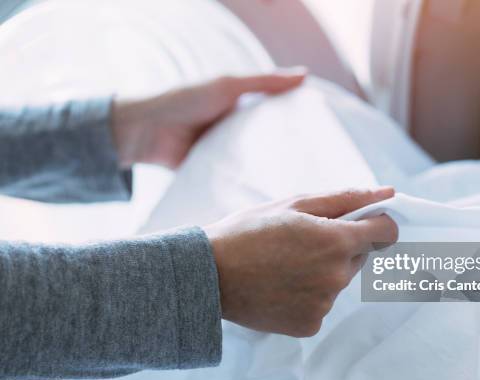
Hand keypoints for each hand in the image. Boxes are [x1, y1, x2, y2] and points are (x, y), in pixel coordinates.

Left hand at [111, 68, 306, 167]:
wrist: (146, 131)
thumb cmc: (186, 100)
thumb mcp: (228, 86)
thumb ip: (265, 82)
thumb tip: (305, 76)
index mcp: (242, 109)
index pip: (276, 115)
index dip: (296, 122)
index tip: (322, 134)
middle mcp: (237, 131)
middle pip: (268, 141)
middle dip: (287, 151)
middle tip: (316, 163)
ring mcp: (226, 153)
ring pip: (254, 162)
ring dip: (269, 169)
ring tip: (298, 182)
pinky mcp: (214, 172)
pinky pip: (236, 178)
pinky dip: (248, 182)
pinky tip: (268, 192)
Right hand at [205, 187, 398, 336]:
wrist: (208, 275)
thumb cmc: (248, 232)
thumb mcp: (295, 204)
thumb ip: (346, 198)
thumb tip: (388, 193)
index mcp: (337, 242)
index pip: (386, 233)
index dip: (377, 223)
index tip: (361, 222)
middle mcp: (337, 277)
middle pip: (360, 257)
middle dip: (341, 246)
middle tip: (303, 241)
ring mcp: (324, 304)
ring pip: (339, 281)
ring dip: (323, 271)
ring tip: (285, 264)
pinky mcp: (310, 325)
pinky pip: (321, 304)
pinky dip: (308, 295)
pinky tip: (281, 286)